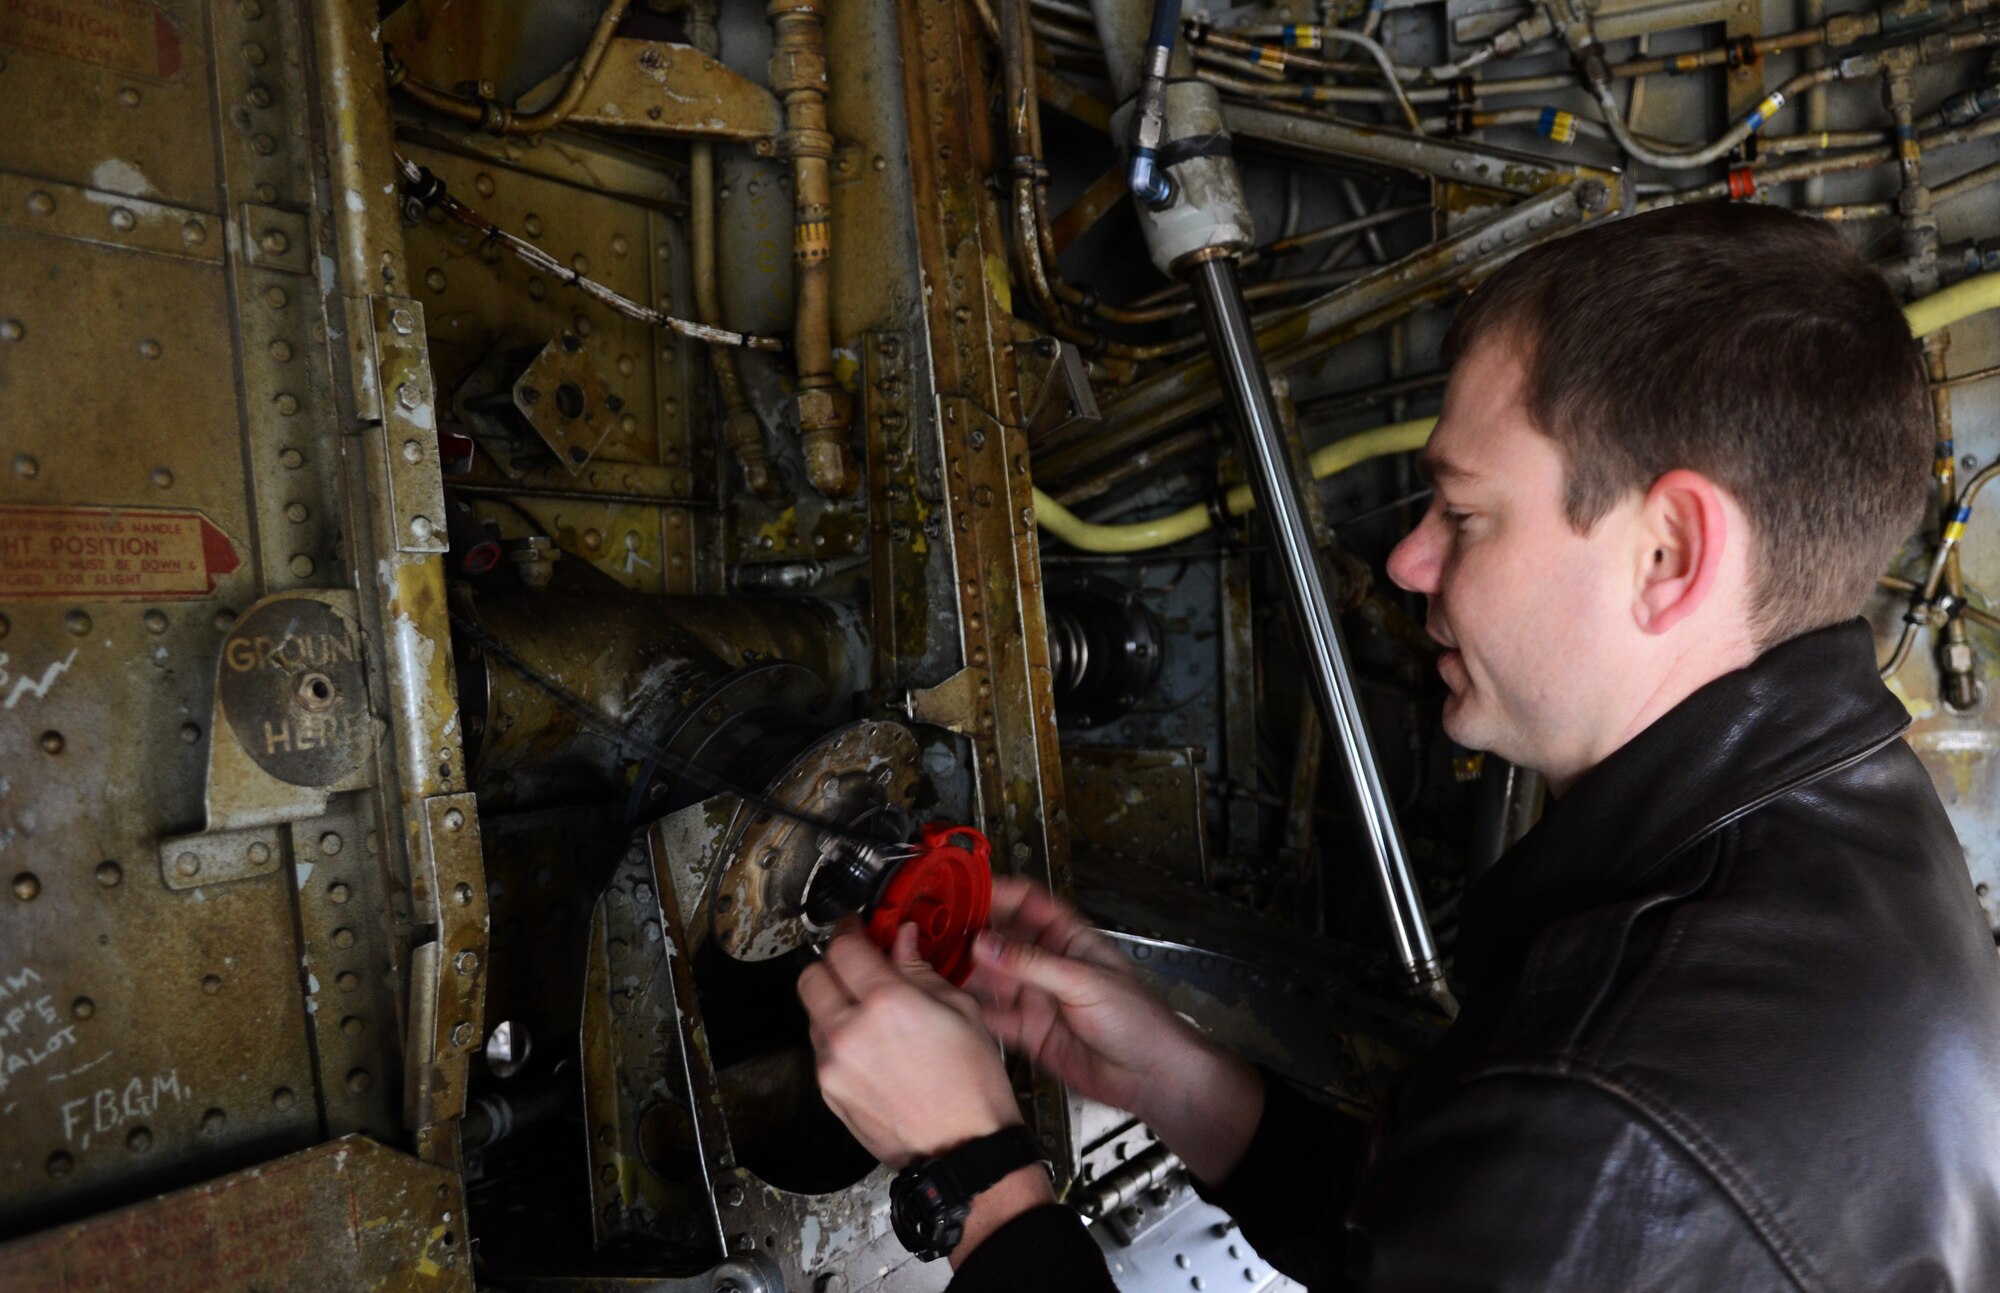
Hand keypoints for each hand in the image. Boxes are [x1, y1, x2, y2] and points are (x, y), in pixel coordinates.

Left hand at [797, 918, 1023, 1167]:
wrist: (965, 1151)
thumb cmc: (972, 1089)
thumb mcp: (960, 1011)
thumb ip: (920, 969)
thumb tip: (902, 941)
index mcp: (886, 1004)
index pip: (844, 945)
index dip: (851, 928)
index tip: (858, 926)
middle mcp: (850, 1033)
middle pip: (812, 975)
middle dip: (832, 962)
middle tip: (857, 962)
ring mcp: (834, 1066)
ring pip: (812, 1013)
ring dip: (833, 1000)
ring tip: (869, 1009)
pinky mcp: (830, 1093)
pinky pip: (821, 1049)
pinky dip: (837, 1036)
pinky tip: (870, 1044)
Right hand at [964, 877, 1263, 1183]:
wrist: (1151, 1075)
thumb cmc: (1140, 1021)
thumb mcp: (1084, 981)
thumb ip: (1032, 963)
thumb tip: (986, 944)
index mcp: (1068, 939)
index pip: (1026, 902)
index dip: (996, 892)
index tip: (963, 890)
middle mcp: (1048, 964)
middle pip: (1000, 938)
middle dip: (969, 932)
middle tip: (935, 930)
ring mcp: (1037, 996)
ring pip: (991, 976)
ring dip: (964, 971)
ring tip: (932, 965)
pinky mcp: (1029, 1030)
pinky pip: (993, 1015)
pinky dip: (971, 1009)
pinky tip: (950, 1004)